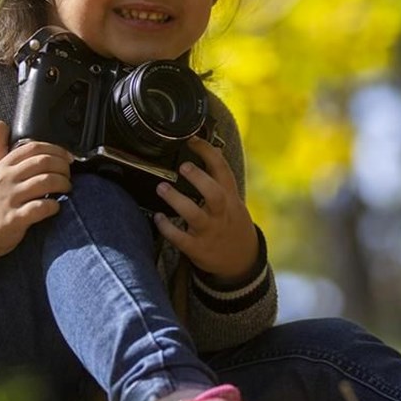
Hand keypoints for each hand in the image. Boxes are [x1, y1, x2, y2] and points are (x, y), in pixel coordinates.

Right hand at [0, 121, 72, 265]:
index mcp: (2, 166)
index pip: (33, 148)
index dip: (55, 149)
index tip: (67, 157)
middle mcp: (5, 180)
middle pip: (42, 162)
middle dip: (62, 166)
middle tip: (69, 174)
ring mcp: (9, 199)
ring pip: (44, 182)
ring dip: (62, 183)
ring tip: (67, 188)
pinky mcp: (13, 220)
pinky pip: (39, 208)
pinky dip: (53, 206)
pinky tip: (56, 206)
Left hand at [153, 137, 258, 284]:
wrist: (242, 261)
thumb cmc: (232, 224)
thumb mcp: (234, 201)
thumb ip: (221, 179)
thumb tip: (213, 149)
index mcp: (229, 198)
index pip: (222, 170)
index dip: (209, 152)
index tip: (193, 140)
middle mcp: (220, 213)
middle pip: (214, 193)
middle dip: (199, 179)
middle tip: (182, 166)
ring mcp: (209, 231)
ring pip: (194, 215)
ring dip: (177, 201)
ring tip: (162, 188)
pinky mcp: (197, 248)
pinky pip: (181, 238)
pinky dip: (167, 228)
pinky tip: (158, 218)